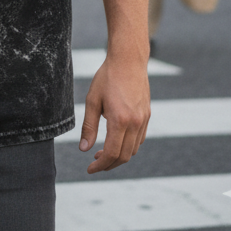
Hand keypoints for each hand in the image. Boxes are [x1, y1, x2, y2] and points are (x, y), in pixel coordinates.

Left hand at [79, 54, 149, 173]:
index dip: (100, 165)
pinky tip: (116, 141)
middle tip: (95, 163)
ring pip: (133, 150)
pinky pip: (139, 140)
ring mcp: (143, 120)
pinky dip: (128, 147)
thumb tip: (84, 149)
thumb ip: (89, 126)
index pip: (111, 153)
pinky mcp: (147, 116)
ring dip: (119, 157)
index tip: (89, 169)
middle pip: (124, 156)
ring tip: (103, 153)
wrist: (128, 60)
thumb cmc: (107, 77)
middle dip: (109, 164)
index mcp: (120, 120)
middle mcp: (135, 123)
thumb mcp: (92, 100)